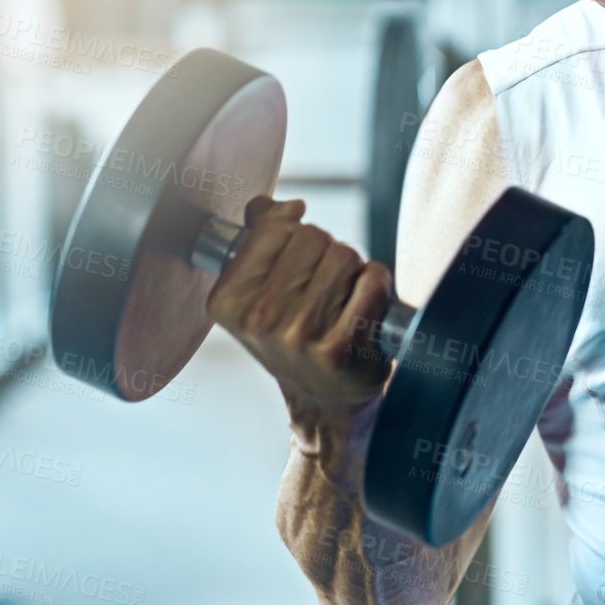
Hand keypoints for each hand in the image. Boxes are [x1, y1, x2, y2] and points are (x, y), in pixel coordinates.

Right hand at [206, 195, 393, 422]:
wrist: (325, 398)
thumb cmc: (296, 334)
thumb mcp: (263, 288)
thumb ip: (265, 234)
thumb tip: (288, 206)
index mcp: (227, 301)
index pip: (276, 228)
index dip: (297, 238)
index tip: (296, 269)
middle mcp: (257, 320)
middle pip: (314, 237)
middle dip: (327, 254)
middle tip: (324, 291)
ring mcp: (297, 336)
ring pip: (344, 255)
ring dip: (353, 271)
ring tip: (342, 303)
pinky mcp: (339, 349)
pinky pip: (372, 280)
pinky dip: (378, 285)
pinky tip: (365, 310)